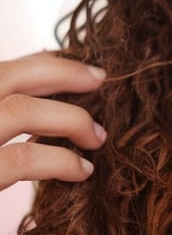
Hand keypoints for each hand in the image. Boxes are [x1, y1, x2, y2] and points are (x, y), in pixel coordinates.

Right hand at [0, 50, 107, 190]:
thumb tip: (47, 94)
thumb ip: (3, 116)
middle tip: (99, 80)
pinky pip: (23, 159)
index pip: (0, 70)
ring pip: (20, 111)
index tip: (79, 68)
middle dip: (61, 72)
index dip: (42, 63)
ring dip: (69, 119)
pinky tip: (82, 171)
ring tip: (96, 137)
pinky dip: (61, 161)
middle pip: (7, 76)